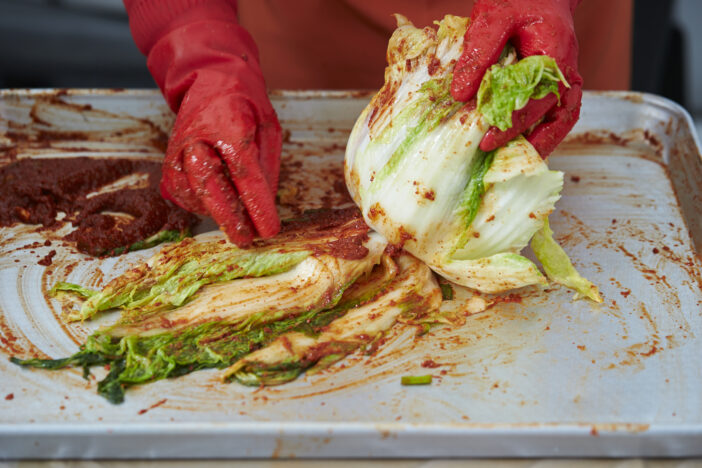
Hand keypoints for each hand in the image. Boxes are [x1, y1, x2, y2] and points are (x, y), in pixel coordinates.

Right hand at [125, 1, 280, 246]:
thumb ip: (267, 165)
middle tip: (247, 239)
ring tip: (236, 222)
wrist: (208, 78)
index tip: (269, 229)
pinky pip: (178, 191)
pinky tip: (214, 208)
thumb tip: (266, 204)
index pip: (244, 172)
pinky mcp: (169, 159)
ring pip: (191, 191)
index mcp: (228, 125)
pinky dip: (196, 205)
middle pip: (209, 185)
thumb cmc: (244, 102)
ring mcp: (179, 148)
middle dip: (229, 218)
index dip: (257, 205)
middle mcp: (197, 137)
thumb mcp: (268, 127)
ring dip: (214, 212)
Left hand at [451, 0, 582, 156]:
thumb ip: (478, 53)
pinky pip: (557, 113)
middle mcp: (566, 72)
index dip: (511, 124)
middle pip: (555, 117)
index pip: (536, 101)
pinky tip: (521, 145)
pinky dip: (543, 132)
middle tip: (495, 156)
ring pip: (563, 120)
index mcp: (555, 56)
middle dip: (526, 140)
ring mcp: (565, 79)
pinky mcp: (556, 82)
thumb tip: (461, 94)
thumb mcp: (492, 18)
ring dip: (544, 143)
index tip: (487, 139)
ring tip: (517, 164)